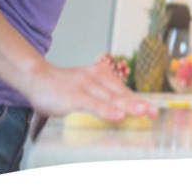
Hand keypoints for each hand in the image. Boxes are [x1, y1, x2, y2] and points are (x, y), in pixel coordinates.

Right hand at [25, 58, 158, 121]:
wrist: (37, 77)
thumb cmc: (62, 86)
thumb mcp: (86, 87)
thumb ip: (101, 97)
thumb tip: (118, 111)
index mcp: (102, 76)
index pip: (123, 91)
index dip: (139, 101)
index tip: (153, 111)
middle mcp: (98, 78)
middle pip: (122, 94)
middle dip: (139, 104)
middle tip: (154, 113)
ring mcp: (87, 86)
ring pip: (111, 98)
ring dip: (128, 106)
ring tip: (143, 113)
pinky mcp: (75, 96)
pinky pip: (93, 104)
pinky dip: (106, 110)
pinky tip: (117, 116)